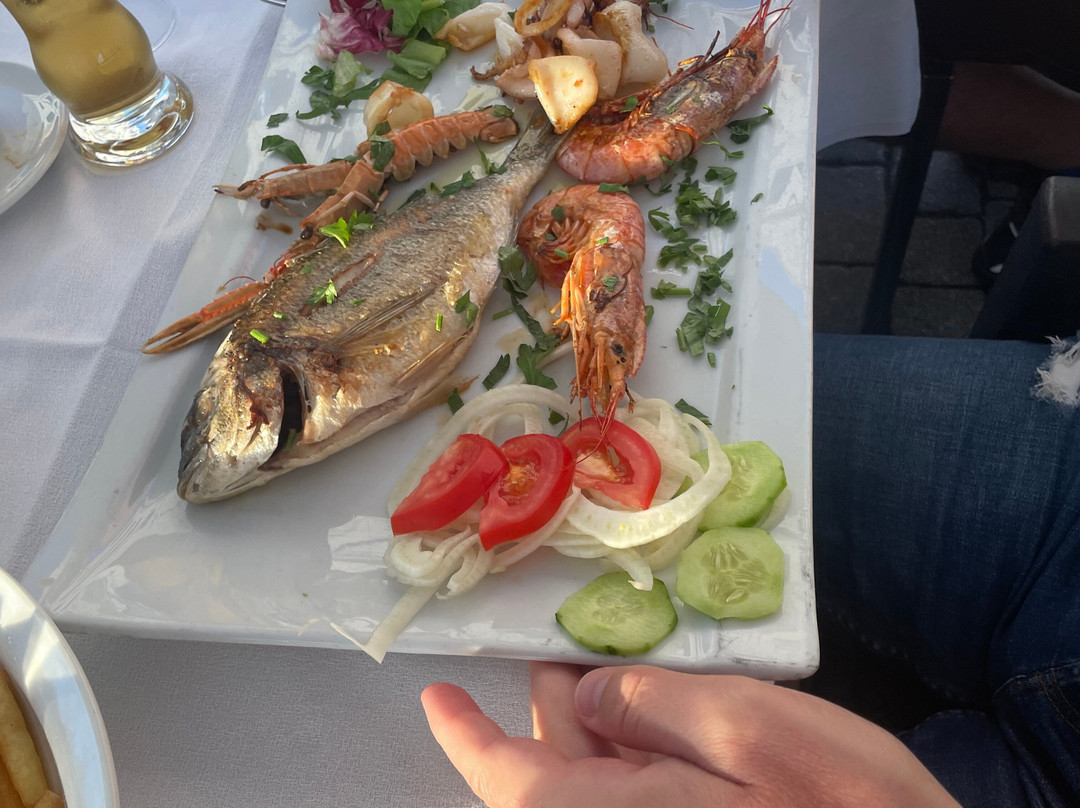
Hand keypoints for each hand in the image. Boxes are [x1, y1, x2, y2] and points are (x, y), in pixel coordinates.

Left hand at [421, 662, 961, 807]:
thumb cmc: (840, 805)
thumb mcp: (743, 724)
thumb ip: (649, 702)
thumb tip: (586, 693)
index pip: (506, 778)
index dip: (463, 735)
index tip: (433, 695)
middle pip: (552, 768)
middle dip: (557, 699)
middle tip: (577, 638)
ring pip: (596, 774)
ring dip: (601, 716)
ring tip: (626, 660)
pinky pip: (638, 789)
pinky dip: (638, 743)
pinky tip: (667, 706)